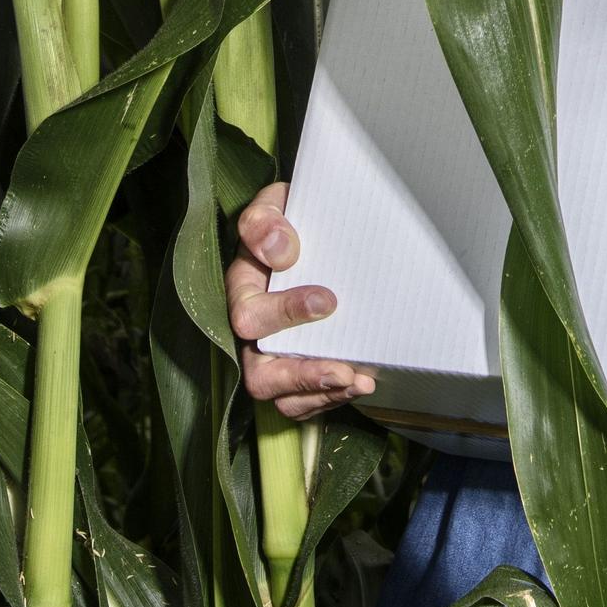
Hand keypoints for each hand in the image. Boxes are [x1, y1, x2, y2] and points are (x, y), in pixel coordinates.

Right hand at [227, 181, 373, 420]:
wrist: (321, 230)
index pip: (247, 315)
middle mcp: (253, 331)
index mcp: (242, 289)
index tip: (327, 301)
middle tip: (342, 369)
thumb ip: (265, 220)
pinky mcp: (301, 371)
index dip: (283, 313)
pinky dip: (335, 398)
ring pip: (283, 399)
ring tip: (358, 382)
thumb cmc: (293, 219)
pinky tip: (364, 381)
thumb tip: (281, 251)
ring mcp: (275, 356)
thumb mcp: (275, 204)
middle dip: (301, 375)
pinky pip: (307, 402)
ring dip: (321, 394)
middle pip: (258, 374)